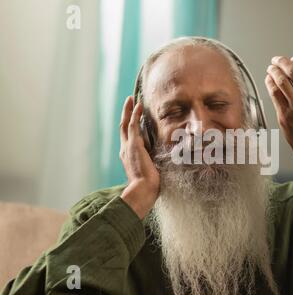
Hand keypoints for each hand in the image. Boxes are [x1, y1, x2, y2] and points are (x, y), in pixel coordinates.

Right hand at [119, 96, 159, 218]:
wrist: (144, 190)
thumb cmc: (150, 186)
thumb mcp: (151, 171)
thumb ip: (153, 163)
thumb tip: (162, 160)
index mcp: (128, 156)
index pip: (128, 137)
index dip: (130, 125)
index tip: (134, 117)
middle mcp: (125, 150)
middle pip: (123, 127)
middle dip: (125, 114)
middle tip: (129, 102)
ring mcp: (128, 147)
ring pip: (125, 123)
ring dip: (128, 110)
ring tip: (131, 99)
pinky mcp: (133, 145)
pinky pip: (133, 125)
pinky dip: (134, 114)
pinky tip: (139, 106)